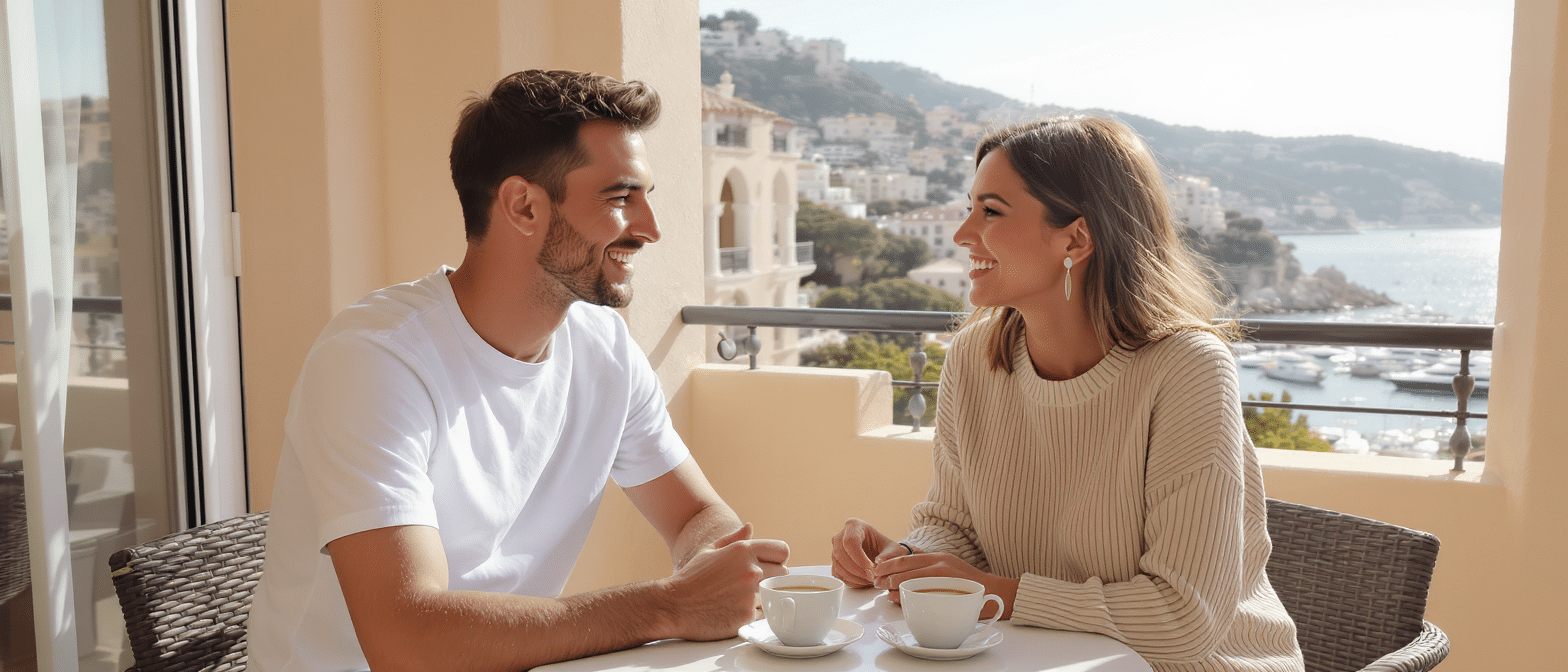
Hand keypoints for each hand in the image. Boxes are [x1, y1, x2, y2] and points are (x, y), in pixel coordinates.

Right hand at [663, 523, 788, 640]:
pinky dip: (753, 614)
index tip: (770, 566)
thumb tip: (750, 527)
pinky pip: (763, 614)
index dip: (778, 559)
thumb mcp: (710, 551)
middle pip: (784, 574)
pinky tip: (735, 611)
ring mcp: (750, 593)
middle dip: (773, 578)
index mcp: (743, 550)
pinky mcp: (747, 615)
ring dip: (763, 597)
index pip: (782, 551)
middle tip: (753, 585)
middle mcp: (751, 570)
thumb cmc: (690, 578)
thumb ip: (734, 539)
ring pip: (774, 594)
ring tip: (741, 598)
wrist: (673, 605)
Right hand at [830, 518, 901, 587]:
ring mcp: (835, 549)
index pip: (850, 541)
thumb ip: (888, 556)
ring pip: (838, 566)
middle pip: (840, 554)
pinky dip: (851, 581)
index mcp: (854, 525)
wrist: (881, 553)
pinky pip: (838, 574)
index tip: (872, 568)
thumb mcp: (893, 549)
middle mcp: (840, 536)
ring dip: (855, 577)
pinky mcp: (835, 562)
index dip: (860, 558)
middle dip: (857, 570)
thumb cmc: (886, 548)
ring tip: (870, 579)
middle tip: (872, 577)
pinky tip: (864, 581)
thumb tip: (878, 564)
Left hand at [870, 552, 1016, 617]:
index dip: (889, 562)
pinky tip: (898, 598)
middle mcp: (939, 562)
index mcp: (938, 557)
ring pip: (910, 578)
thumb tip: (906, 576)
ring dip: (893, 584)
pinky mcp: (948, 587)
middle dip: (886, 573)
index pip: (907, 556)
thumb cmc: (969, 587)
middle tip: (875, 580)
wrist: (996, 592)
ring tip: (883, 590)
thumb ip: (930, 571)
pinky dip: (906, 595)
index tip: (876, 567)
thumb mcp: (948, 571)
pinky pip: (921, 591)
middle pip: (905, 565)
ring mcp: (944, 574)